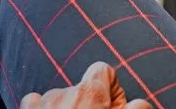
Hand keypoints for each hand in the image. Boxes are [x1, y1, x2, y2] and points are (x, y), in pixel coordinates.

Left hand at [18, 62, 147, 108]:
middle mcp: (65, 92)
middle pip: (81, 88)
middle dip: (86, 104)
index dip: (110, 88)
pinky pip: (35, 102)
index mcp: (90, 92)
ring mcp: (42, 102)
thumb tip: (139, 104)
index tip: (110, 107)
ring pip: (59, 98)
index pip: (103, 71)